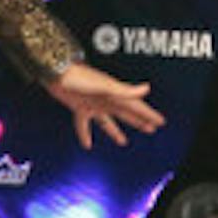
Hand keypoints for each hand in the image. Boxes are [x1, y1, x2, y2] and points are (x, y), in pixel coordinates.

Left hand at [46, 62, 164, 149]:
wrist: (56, 73)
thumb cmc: (80, 77)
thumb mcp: (105, 85)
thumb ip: (125, 90)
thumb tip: (147, 88)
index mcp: (115, 94)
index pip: (136, 106)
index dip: (149, 114)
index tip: (161, 121)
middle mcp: (106, 100)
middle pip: (125, 113)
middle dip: (139, 121)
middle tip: (151, 128)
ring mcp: (92, 104)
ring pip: (107, 121)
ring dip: (115, 132)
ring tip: (123, 142)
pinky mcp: (79, 107)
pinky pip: (84, 124)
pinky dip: (85, 134)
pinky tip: (87, 145)